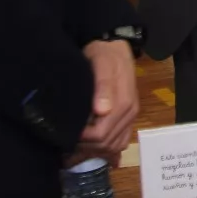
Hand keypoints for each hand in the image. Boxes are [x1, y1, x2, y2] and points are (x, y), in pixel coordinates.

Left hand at [75, 39, 138, 164]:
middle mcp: (130, 114)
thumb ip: (102, 86)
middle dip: (86, 147)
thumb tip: (102, 111)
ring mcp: (130, 117)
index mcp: (124, 104)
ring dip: (95, 150)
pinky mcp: (128, 117)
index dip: (83, 139)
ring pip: (114, 146)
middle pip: (107, 144)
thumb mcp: (101, 63)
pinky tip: (93, 147)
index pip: (102, 135)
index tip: (65, 134)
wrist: (115, 47)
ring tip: (75, 147)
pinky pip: (121, 141)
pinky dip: (107, 149)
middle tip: (65, 142)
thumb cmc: (104, 55)